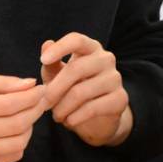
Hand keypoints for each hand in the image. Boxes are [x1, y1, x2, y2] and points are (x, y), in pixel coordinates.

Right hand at [0, 73, 47, 161]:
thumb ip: (3, 82)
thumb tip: (31, 84)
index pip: (7, 104)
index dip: (30, 97)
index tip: (41, 90)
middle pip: (15, 124)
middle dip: (35, 110)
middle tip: (41, 101)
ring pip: (18, 142)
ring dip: (31, 127)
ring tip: (29, 115)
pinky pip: (14, 155)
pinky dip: (22, 142)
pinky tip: (17, 130)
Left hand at [39, 33, 131, 147]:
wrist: (98, 117)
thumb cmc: (74, 89)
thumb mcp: (58, 76)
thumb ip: (51, 63)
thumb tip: (46, 44)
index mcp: (90, 48)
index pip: (77, 40)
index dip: (60, 48)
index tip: (43, 59)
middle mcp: (106, 59)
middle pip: (76, 69)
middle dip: (54, 89)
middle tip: (43, 104)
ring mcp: (115, 78)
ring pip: (81, 92)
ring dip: (62, 108)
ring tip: (56, 116)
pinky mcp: (120, 98)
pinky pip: (92, 108)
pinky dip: (75, 118)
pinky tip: (69, 121)